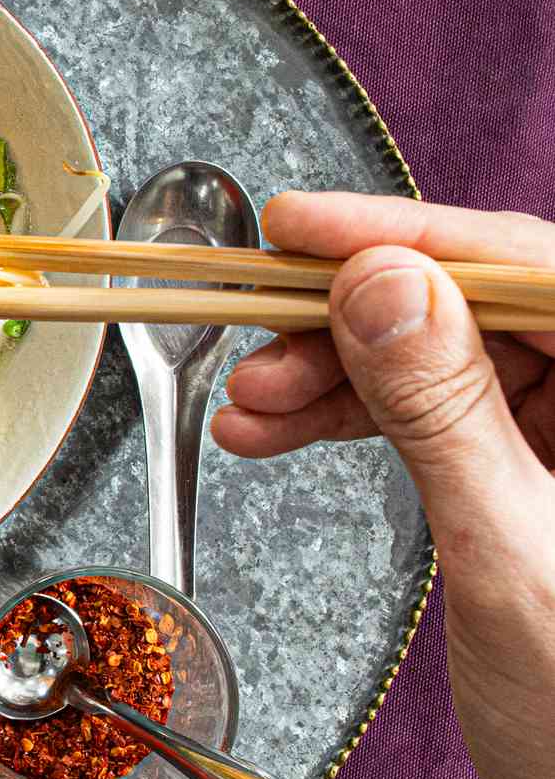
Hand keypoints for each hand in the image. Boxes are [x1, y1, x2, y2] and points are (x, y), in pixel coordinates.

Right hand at [212, 191, 554, 778]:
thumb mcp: (510, 552)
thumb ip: (444, 410)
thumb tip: (381, 285)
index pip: (528, 267)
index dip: (405, 234)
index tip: (298, 227)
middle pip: (476, 306)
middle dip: (349, 320)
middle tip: (253, 335)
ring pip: (443, 357)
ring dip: (337, 373)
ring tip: (252, 404)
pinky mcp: (537, 469)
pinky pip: (435, 414)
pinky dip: (354, 419)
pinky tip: (283, 429)